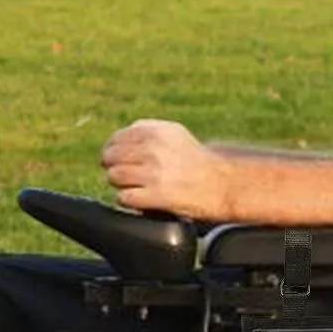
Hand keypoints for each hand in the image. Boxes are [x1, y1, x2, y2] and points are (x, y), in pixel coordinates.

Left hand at [100, 118, 235, 219]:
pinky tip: (140, 199)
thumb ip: (148, 131)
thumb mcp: (175, 134)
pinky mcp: (156, 195)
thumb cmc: (197, 162)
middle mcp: (153, 149)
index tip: (117, 160)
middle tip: (126, 176)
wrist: (222, 184)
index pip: (116, 138)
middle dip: (114, 167)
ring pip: (114, 176)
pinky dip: (128, 200)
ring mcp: (153, 172)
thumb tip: (119, 138)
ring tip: (135, 187)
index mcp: (156, 131)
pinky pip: (124, 197)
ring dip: (121, 184)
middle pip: (110, 157)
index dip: (113, 150)